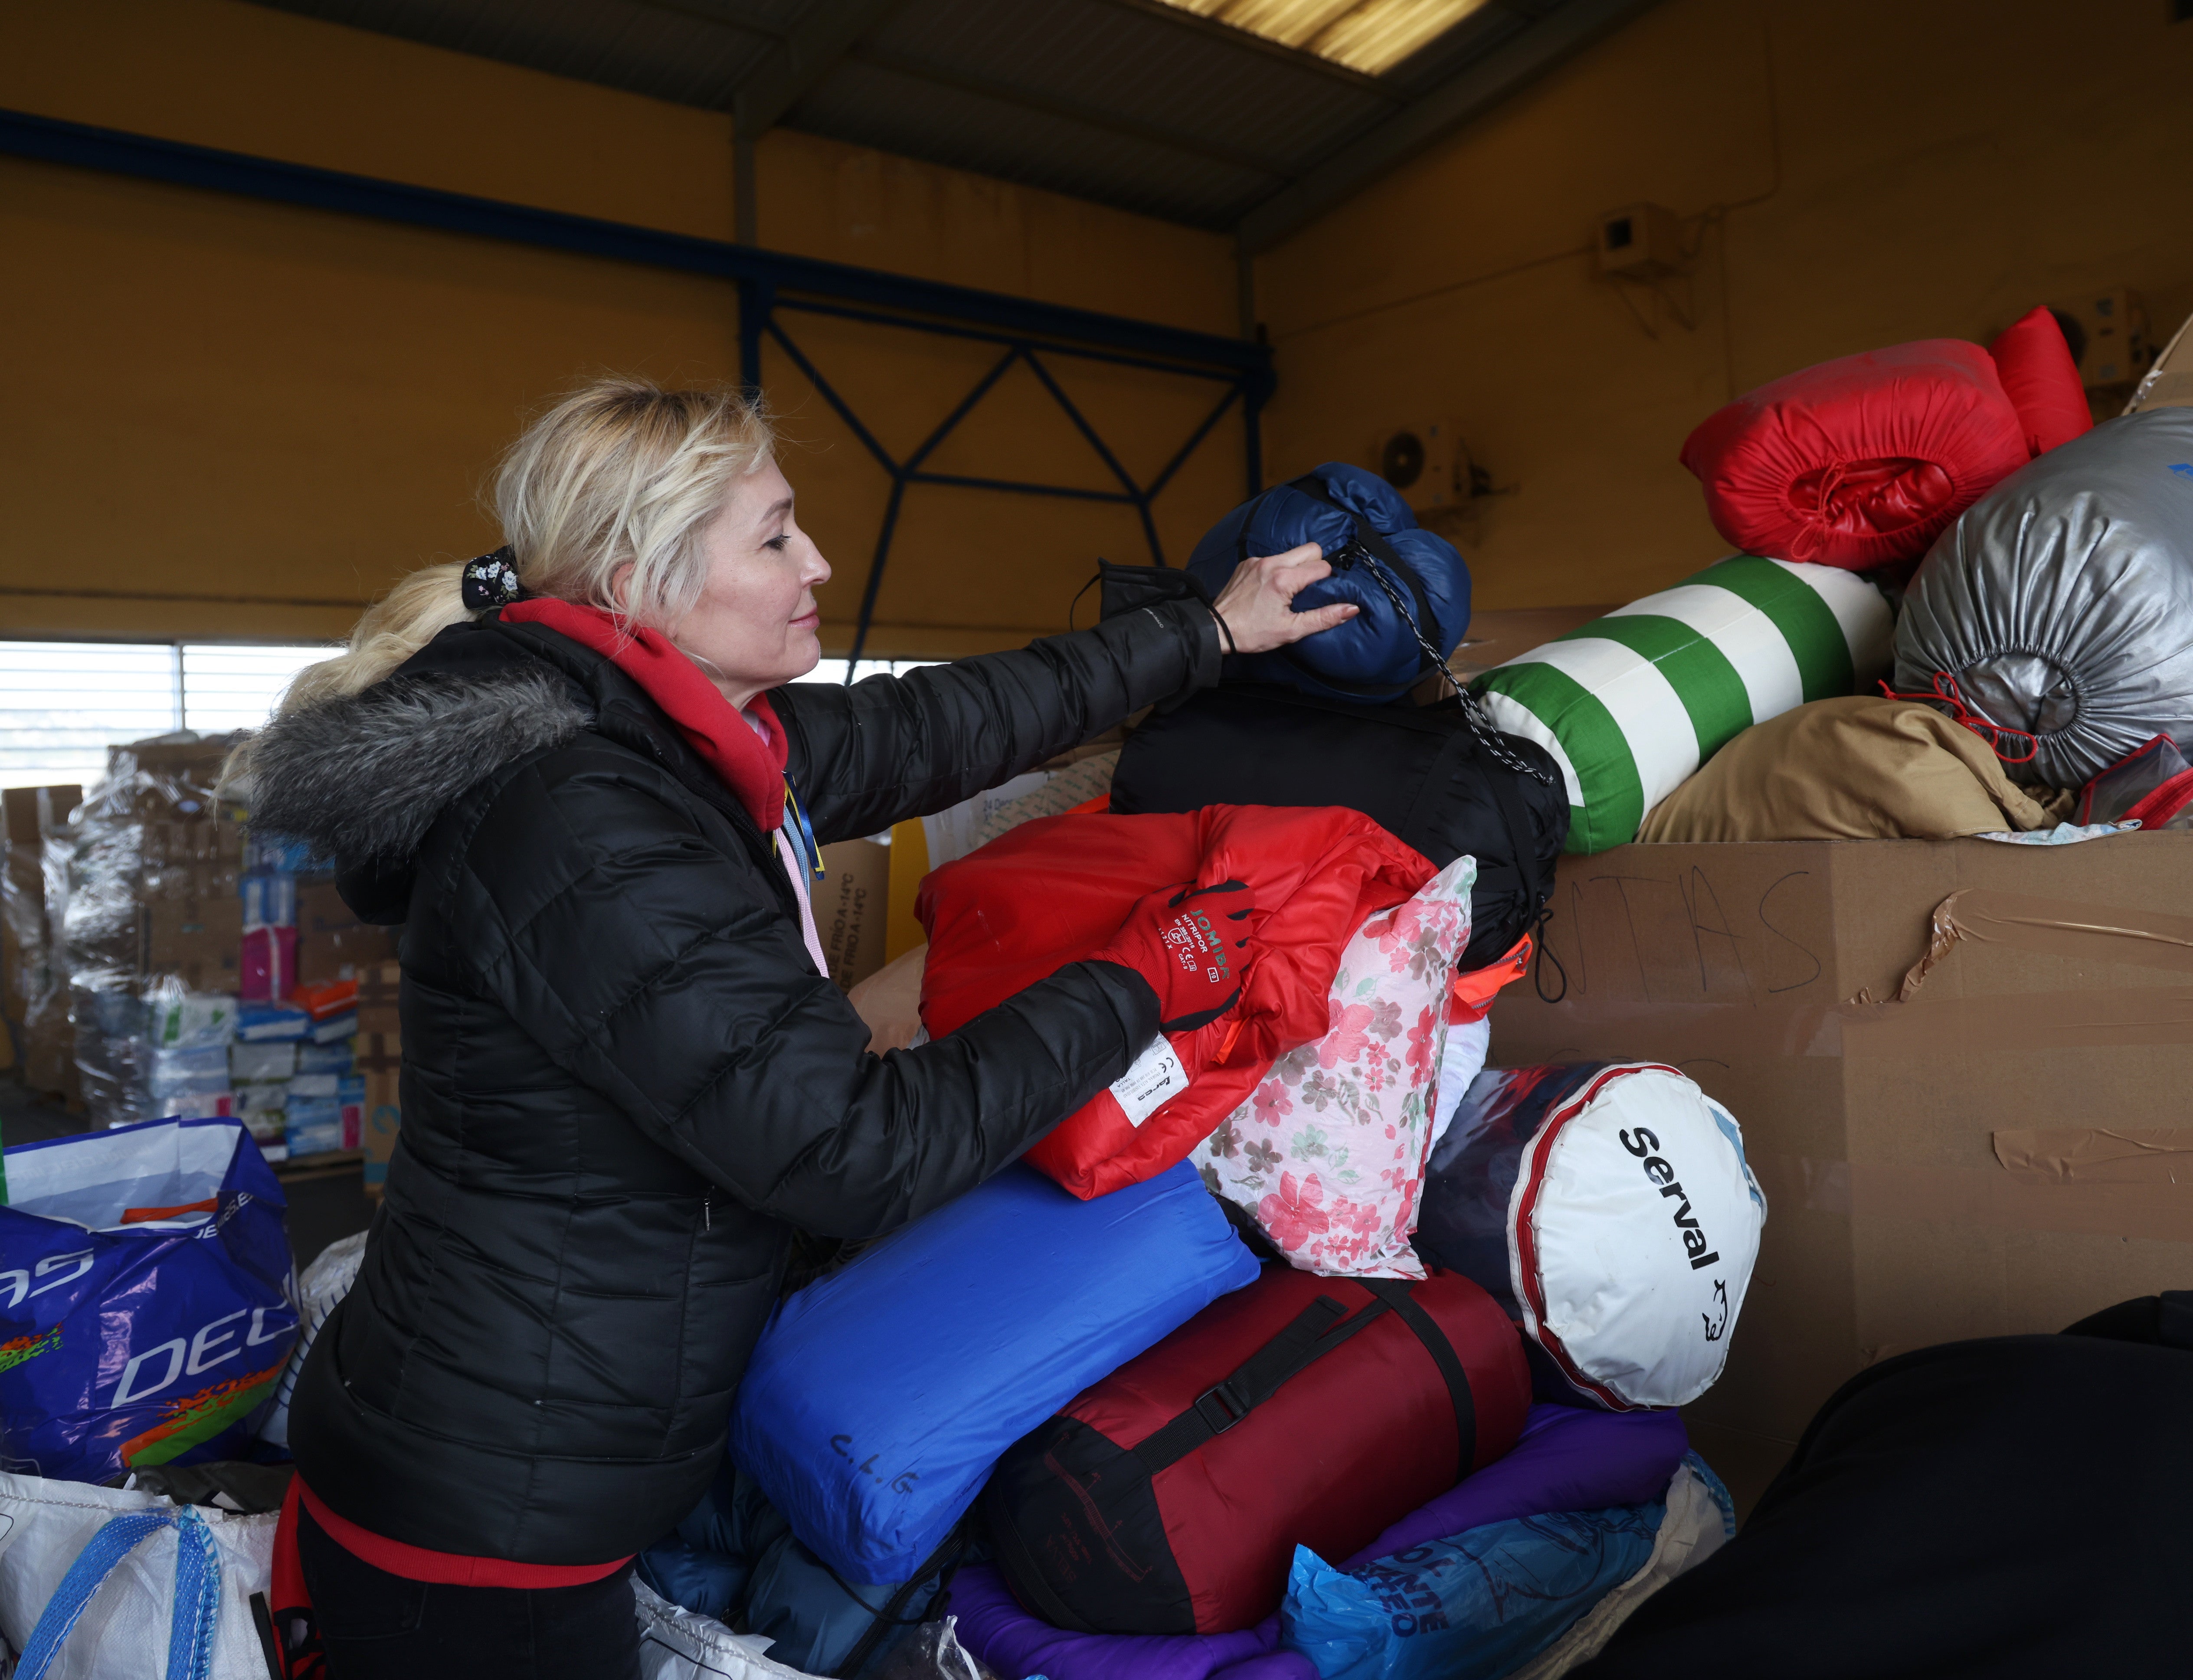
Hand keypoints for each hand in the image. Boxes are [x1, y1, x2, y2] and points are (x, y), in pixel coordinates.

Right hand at [1086, 881, 1260, 1033]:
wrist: (1134, 987)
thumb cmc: (1140, 941)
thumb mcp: (1151, 904)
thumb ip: (1178, 892)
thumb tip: (1193, 888)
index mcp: (1210, 910)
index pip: (1244, 898)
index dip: (1236, 900)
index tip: (1227, 905)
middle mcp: (1226, 935)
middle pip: (1245, 926)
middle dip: (1232, 926)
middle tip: (1212, 932)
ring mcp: (1228, 964)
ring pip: (1243, 953)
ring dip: (1231, 951)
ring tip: (1211, 956)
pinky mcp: (1226, 989)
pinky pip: (1234, 977)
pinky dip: (1223, 975)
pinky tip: (1205, 976)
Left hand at [1209, 541, 1358, 655]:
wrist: (1216, 629)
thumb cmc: (1251, 633)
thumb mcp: (1291, 630)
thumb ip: (1323, 618)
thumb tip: (1351, 608)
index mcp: (1283, 579)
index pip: (1321, 566)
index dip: (1327, 580)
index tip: (1319, 594)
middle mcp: (1270, 563)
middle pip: (1310, 549)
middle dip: (1316, 565)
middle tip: (1309, 588)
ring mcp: (1257, 560)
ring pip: (1291, 553)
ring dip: (1296, 567)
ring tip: (1289, 590)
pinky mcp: (1246, 563)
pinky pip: (1272, 558)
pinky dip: (1278, 569)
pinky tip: (1271, 588)